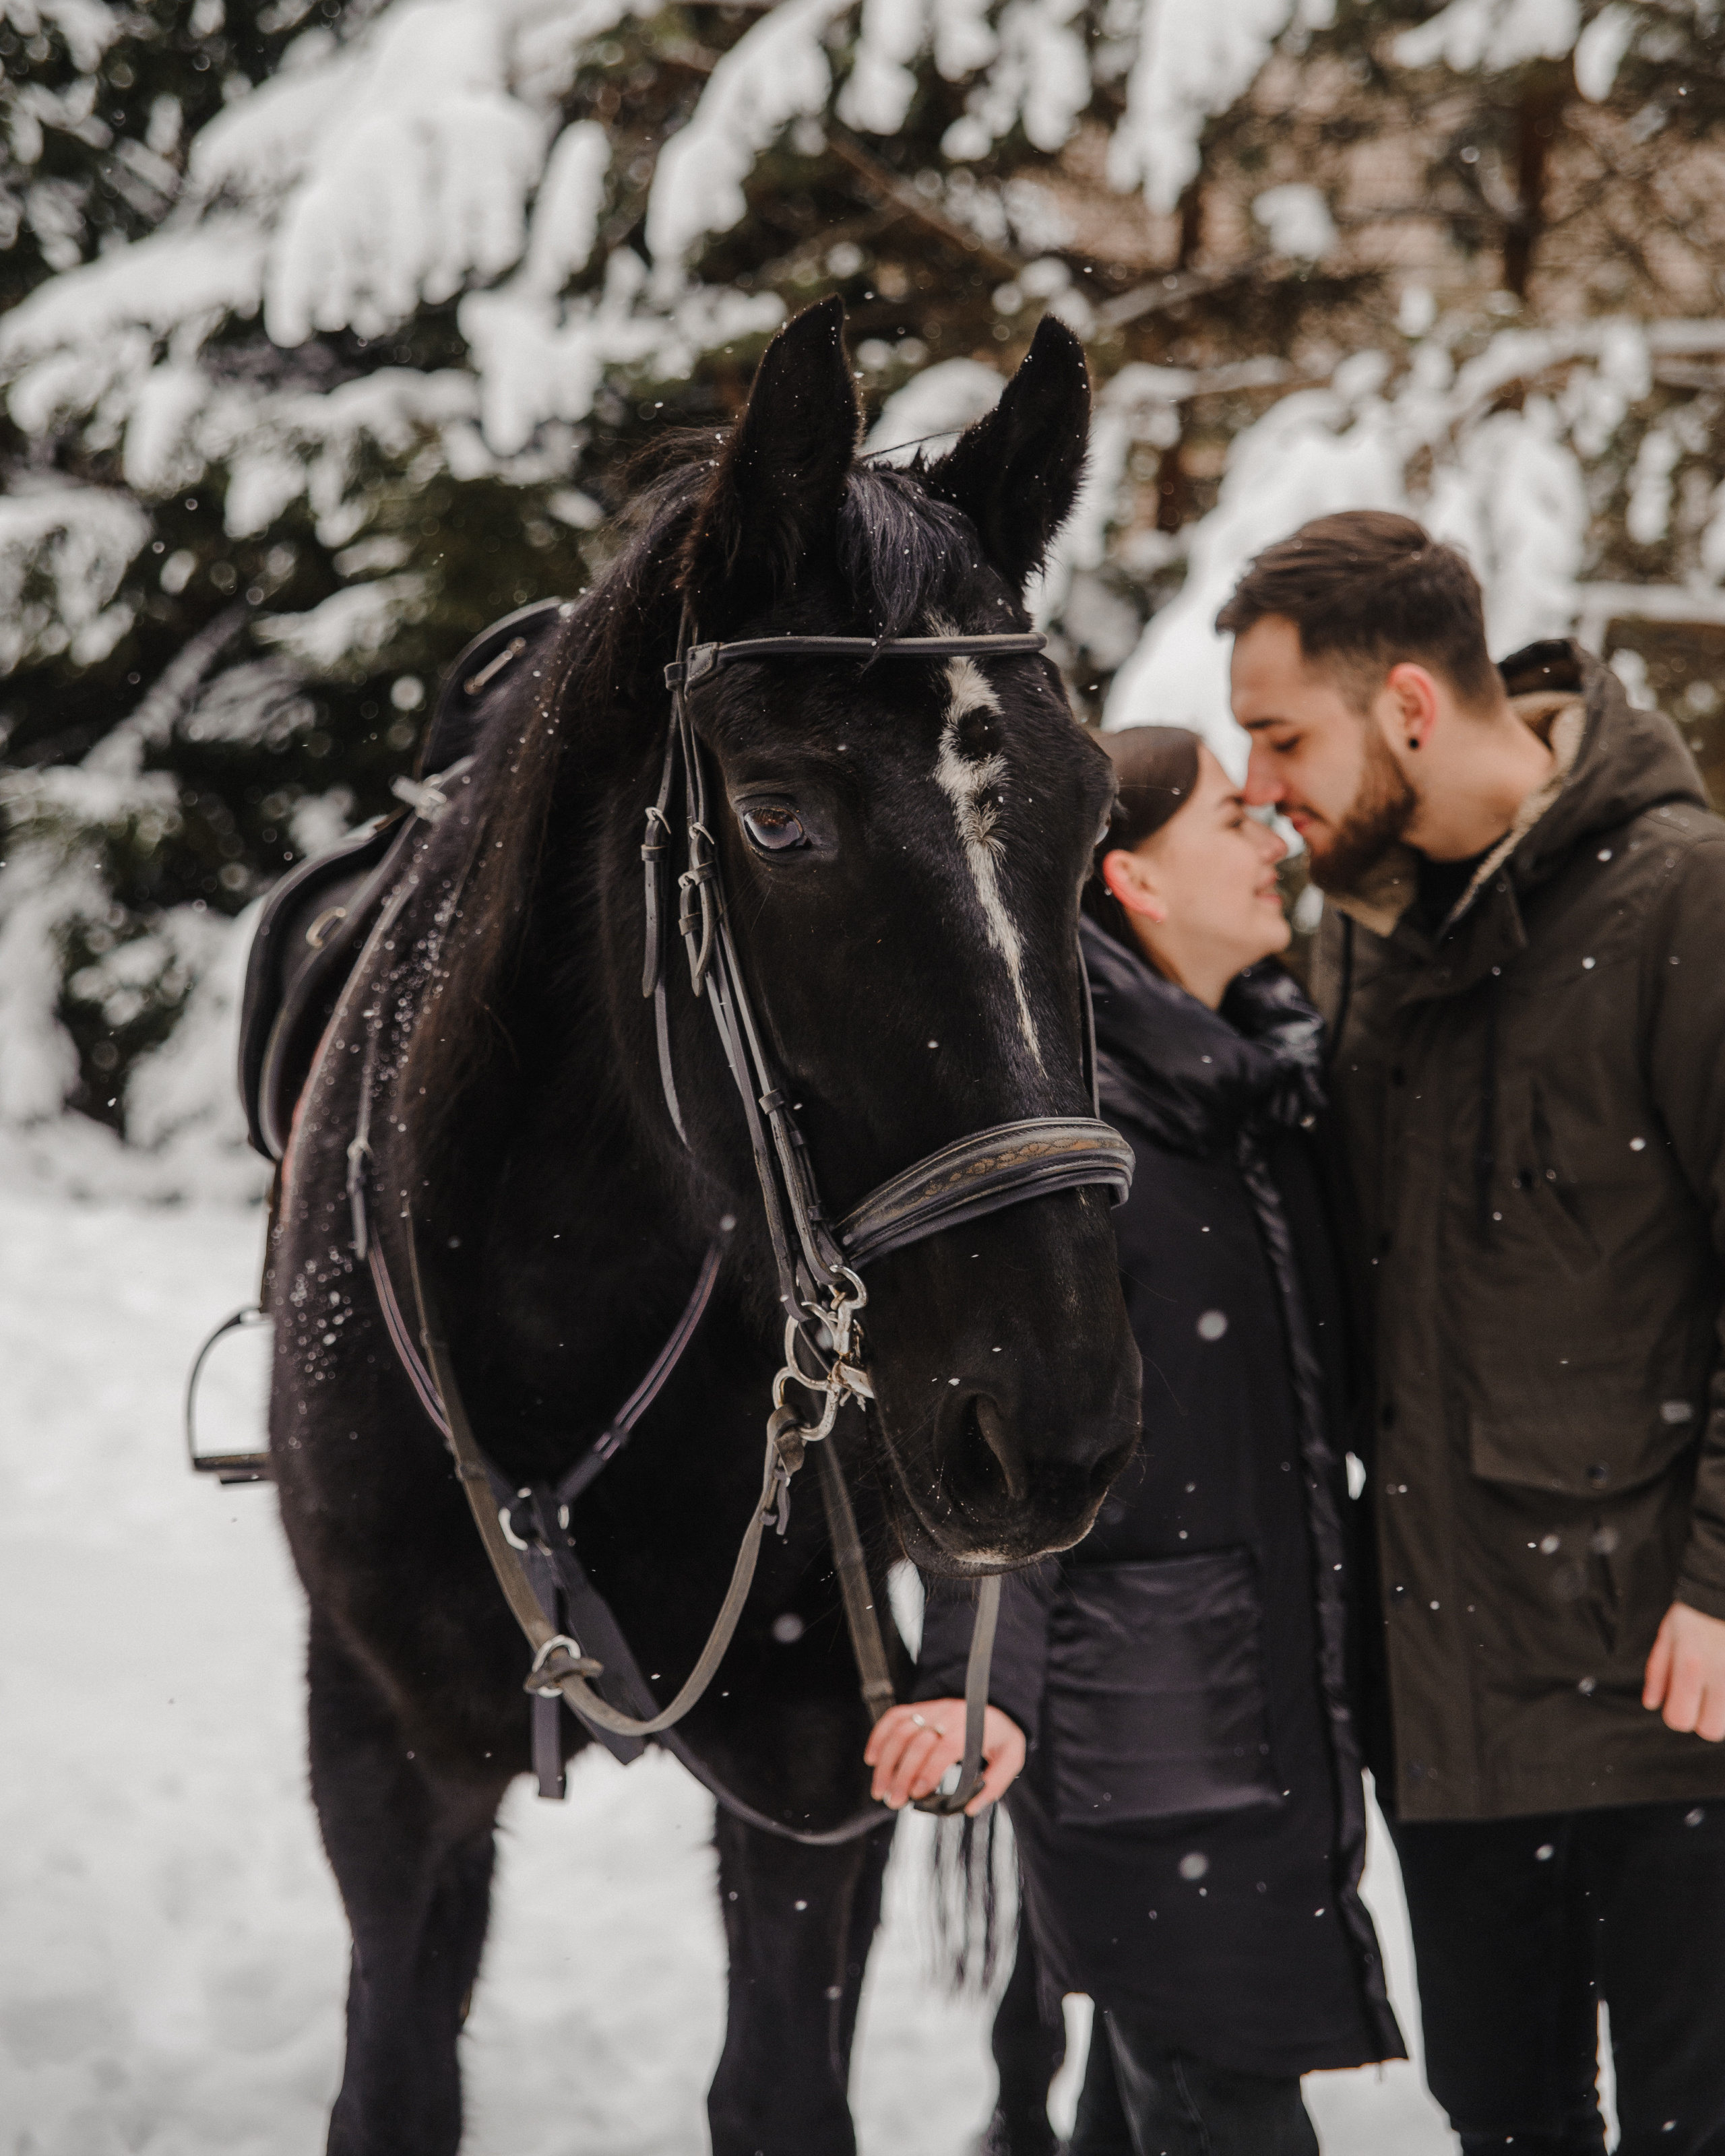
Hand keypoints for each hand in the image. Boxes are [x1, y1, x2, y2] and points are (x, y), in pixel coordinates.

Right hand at [864, 1697, 1025, 1816]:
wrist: (993, 1697)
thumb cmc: (1001, 1732)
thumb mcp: (1011, 1756)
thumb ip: (996, 1782)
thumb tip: (970, 1808)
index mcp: (970, 1726)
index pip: (944, 1748)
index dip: (928, 1771)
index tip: (917, 1795)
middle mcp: (946, 1714)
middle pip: (916, 1742)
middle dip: (901, 1775)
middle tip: (893, 1802)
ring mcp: (930, 1708)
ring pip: (899, 1731)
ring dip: (885, 1761)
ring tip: (879, 1789)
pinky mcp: (918, 1707)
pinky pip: (893, 1717)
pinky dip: (878, 1736)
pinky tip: (871, 1758)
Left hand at [1642, 1601, 1724, 1741]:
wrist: (1723, 1593)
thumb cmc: (1695, 1614)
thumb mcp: (1668, 1635)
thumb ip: (1658, 1672)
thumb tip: (1652, 1704)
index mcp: (1690, 1665)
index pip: (1679, 1718)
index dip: (1677, 1714)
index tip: (1681, 1701)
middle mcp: (1720, 1676)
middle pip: (1712, 1730)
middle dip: (1705, 1719)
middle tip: (1703, 1699)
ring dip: (1723, 1712)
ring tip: (1717, 1689)